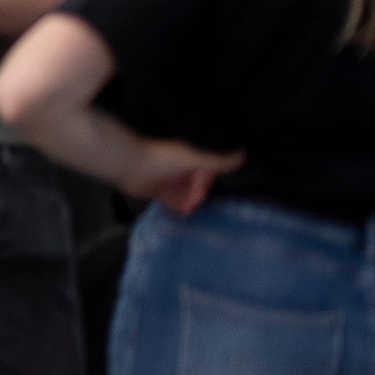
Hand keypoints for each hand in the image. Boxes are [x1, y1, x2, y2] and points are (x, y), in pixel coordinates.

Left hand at [122, 139, 243, 215]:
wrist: (130, 166)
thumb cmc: (163, 159)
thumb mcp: (194, 159)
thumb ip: (218, 162)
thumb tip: (244, 155)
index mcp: (194, 161)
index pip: (212, 175)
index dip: (215, 184)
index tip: (219, 194)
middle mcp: (185, 173)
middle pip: (202, 189)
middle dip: (204, 197)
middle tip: (199, 202)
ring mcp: (174, 185)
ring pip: (191, 198)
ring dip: (196, 206)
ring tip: (206, 219)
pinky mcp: (163, 196)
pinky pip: (178, 206)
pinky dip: (184, 211)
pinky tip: (191, 218)